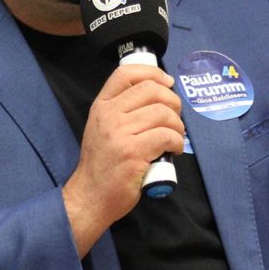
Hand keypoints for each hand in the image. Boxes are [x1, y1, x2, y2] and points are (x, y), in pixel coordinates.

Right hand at [62, 64, 183, 255]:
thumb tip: (157, 94)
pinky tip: (174, 150)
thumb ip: (121, 110)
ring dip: (178, 125)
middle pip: (151, 90)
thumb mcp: (102, 128)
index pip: (126, 74)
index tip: (167, 82)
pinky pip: (166, 136)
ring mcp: (119, 134)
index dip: (153, 73)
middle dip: (173, 101)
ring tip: (175, 137)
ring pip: (163, 113)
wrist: (90, 196)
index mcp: (101, 106)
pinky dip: (177, 142)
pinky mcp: (132, 153)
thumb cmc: (102, 164)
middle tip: (175, 118)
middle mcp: (108, 116)